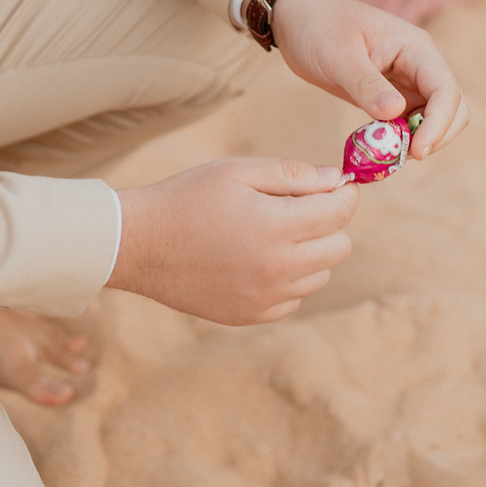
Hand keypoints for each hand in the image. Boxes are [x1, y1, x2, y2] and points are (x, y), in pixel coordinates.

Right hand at [108, 159, 358, 324]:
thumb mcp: (237, 171)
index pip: (340, 212)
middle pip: (340, 247)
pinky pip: (293, 299)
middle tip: (300, 209)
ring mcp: (265, 297)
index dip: (345, 194)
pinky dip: (287, 280)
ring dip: (309, 253)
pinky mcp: (251, 315)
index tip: (338, 186)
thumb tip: (336, 180)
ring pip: (320, 275)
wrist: (139, 245)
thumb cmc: (187, 198)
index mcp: (276, 226)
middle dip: (329, 224)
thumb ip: (292, 173)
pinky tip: (256, 260)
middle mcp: (278, 268)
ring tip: (272, 235)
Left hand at [271, 0, 468, 159]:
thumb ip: (366, 84)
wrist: (298, 15)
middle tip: (398, 157)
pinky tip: (375, 149)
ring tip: (382, 155)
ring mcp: (408, 82)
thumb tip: (396, 113)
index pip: (446, 91)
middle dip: (434, 137)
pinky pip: (408, 124)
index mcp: (416, 49)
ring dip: (416, 142)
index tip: (416, 152)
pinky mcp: (393, 96)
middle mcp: (420, 66)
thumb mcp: (338, 55)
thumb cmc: (319, 25)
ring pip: (432, 120)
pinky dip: (399, 140)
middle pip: (452, 109)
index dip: (438, 125)